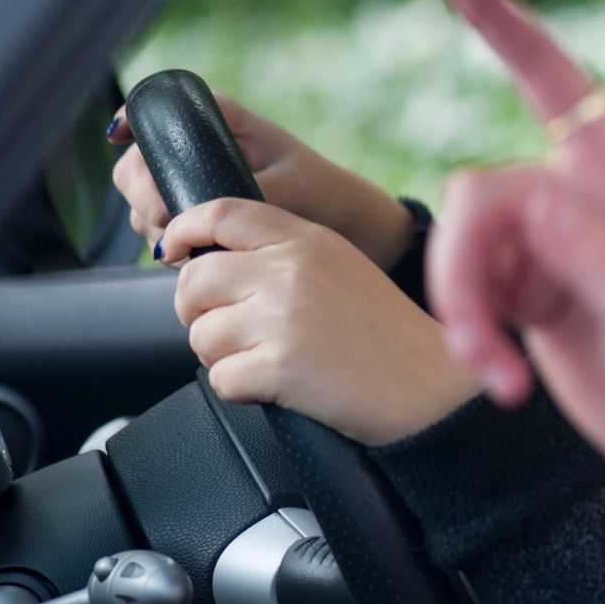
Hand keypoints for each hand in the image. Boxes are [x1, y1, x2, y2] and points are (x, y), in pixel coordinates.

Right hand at [109, 92, 414, 270]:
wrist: (336, 218)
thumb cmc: (318, 190)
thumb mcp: (289, 185)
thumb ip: (249, 191)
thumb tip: (203, 209)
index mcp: (220, 119)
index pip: (157, 108)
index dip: (130, 120)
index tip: (119, 136)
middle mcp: (197, 145)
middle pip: (135, 161)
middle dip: (140, 192)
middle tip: (165, 218)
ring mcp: (189, 179)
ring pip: (139, 199)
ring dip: (151, 222)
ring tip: (185, 242)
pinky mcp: (191, 209)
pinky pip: (156, 225)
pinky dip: (165, 240)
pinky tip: (189, 252)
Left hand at [163, 197, 480, 445]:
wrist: (431, 389)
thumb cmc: (390, 336)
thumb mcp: (343, 268)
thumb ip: (285, 255)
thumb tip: (208, 263)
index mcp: (308, 240)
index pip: (221, 213)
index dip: (184, 230)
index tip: (173, 251)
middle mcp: (290, 271)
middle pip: (194, 280)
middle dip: (197, 312)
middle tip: (228, 330)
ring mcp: (282, 318)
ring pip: (201, 335)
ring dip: (223, 356)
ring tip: (271, 360)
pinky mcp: (278, 366)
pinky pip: (220, 379)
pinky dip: (242, 390)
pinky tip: (280, 386)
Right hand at [426, 0, 604, 504]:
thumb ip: (589, 255)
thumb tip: (534, 197)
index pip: (557, 82)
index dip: (505, 22)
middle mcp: (589, 206)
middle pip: (482, 195)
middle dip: (465, 269)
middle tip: (483, 343)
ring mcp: (560, 254)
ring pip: (467, 249)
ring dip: (466, 313)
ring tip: (498, 375)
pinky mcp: (539, 301)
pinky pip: (474, 294)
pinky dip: (474, 336)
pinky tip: (505, 381)